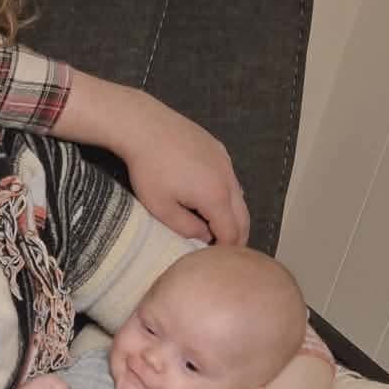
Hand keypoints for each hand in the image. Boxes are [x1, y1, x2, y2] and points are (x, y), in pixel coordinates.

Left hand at [123, 102, 248, 244]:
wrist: (145, 126)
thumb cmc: (149, 170)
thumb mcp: (161, 208)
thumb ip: (186, 228)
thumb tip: (204, 236)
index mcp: (216, 197)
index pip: (232, 233)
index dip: (226, 251)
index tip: (216, 262)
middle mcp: (229, 179)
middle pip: (243, 217)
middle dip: (237, 237)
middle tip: (225, 253)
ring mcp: (226, 162)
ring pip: (240, 197)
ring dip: (234, 216)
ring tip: (220, 230)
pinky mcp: (219, 150)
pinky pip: (231, 179)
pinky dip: (228, 197)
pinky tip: (212, 201)